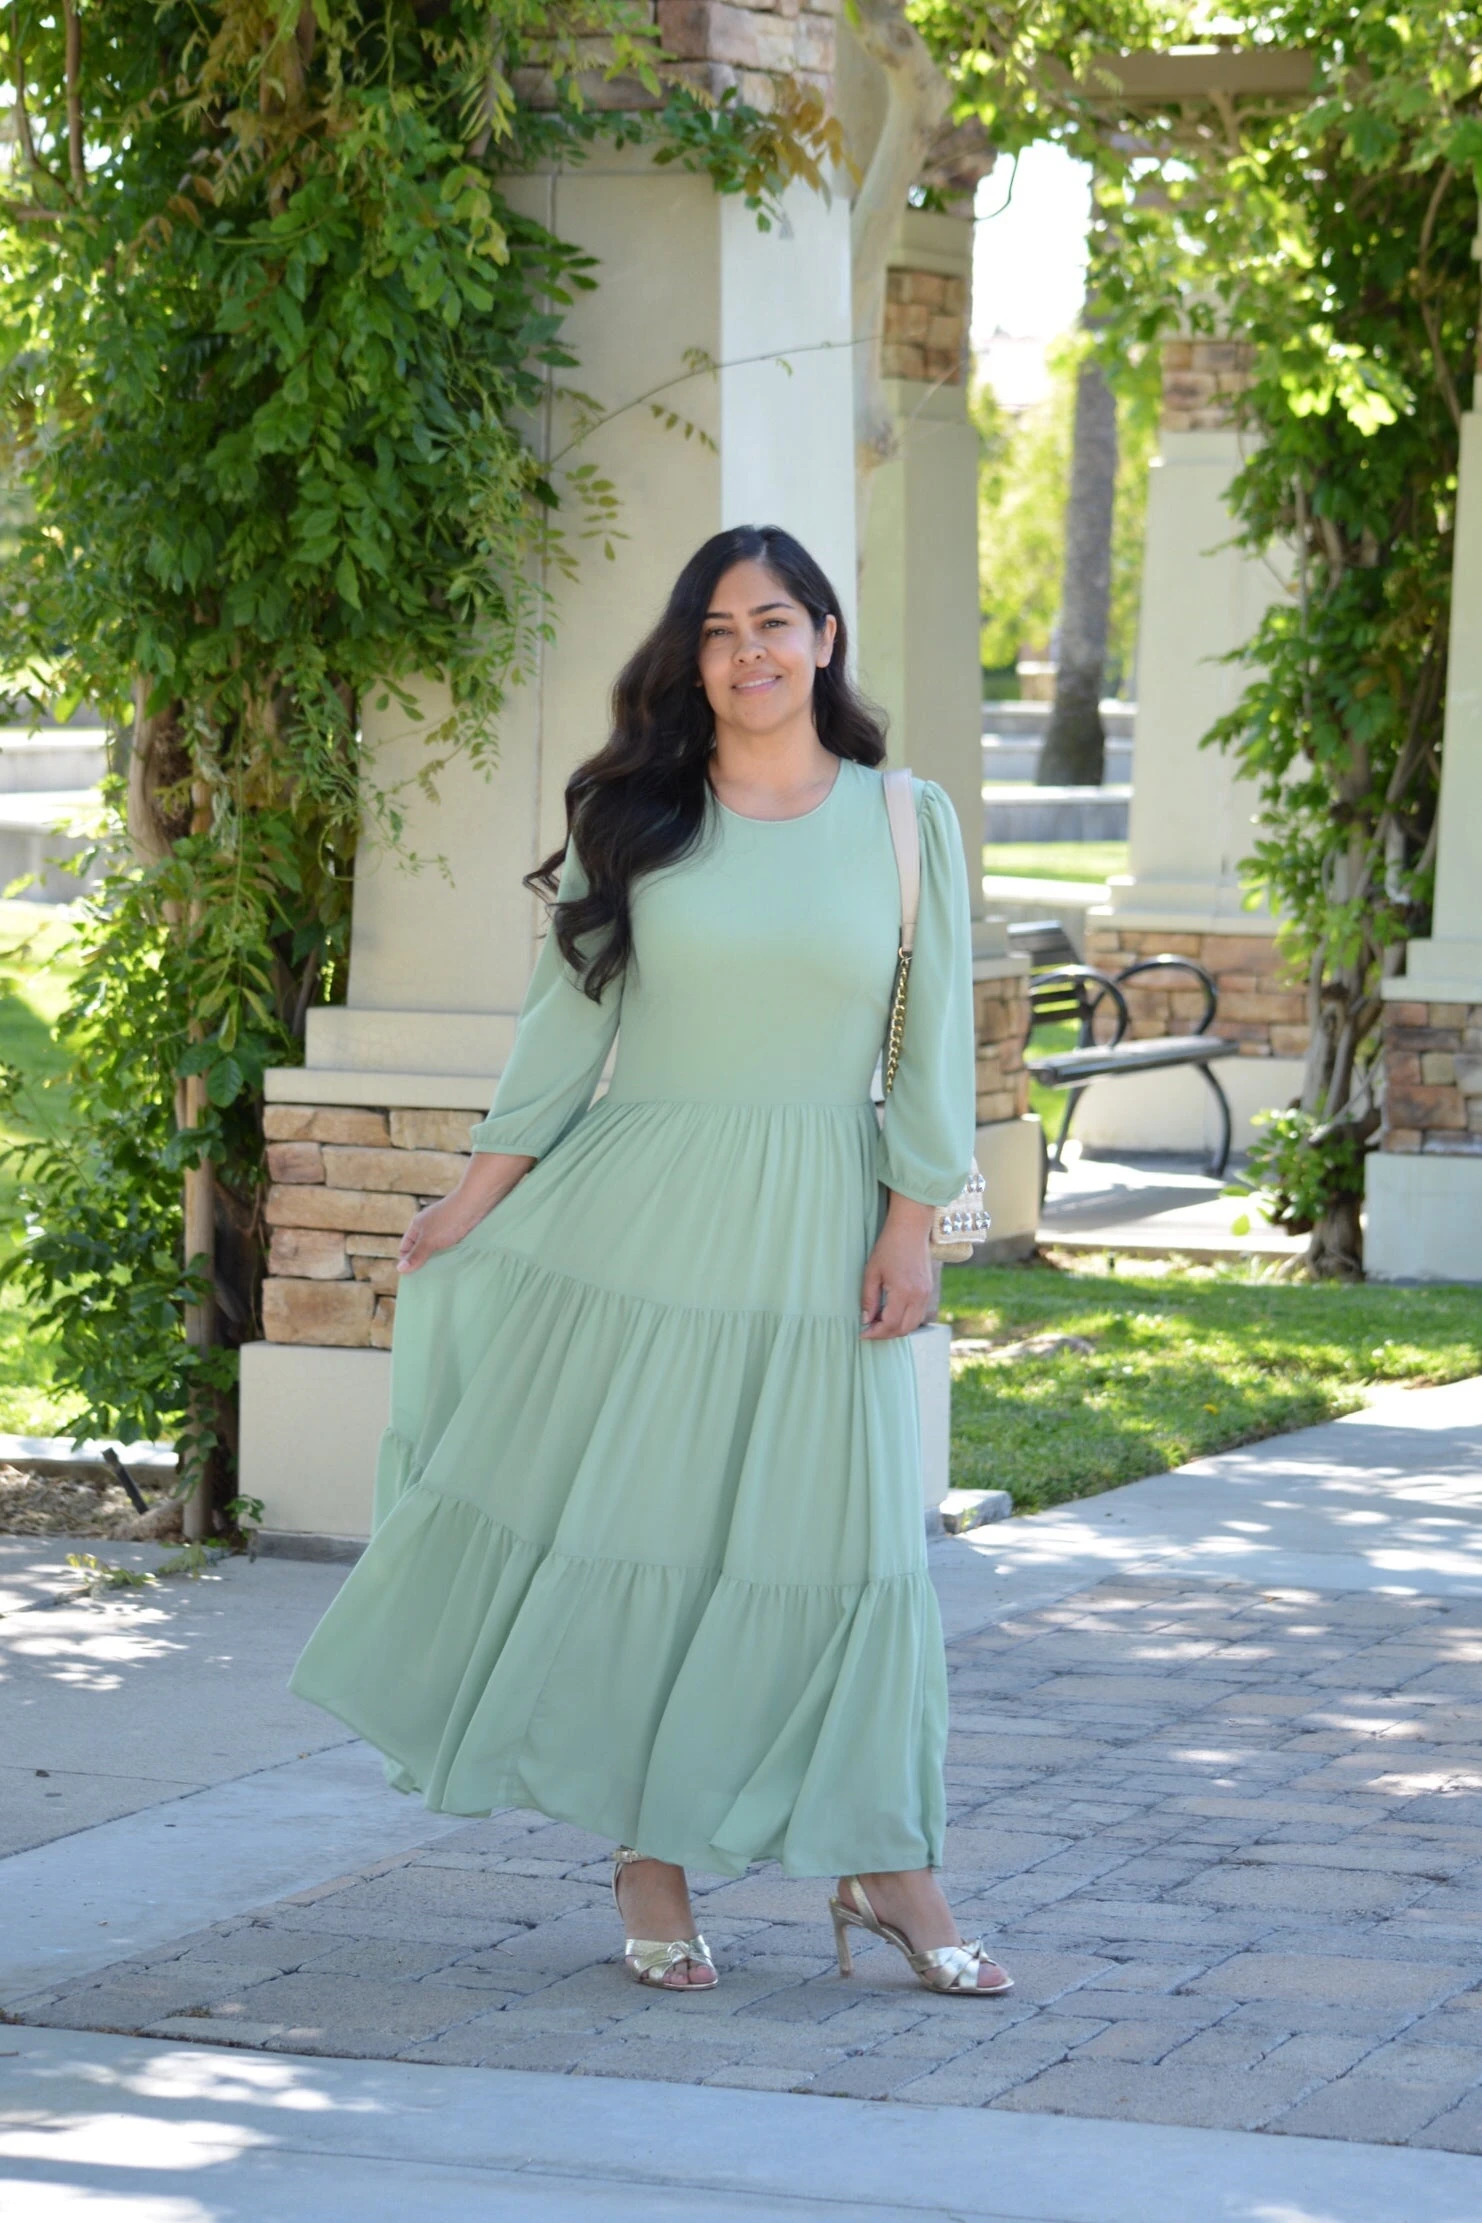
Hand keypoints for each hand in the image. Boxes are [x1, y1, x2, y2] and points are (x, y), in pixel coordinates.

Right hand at [397, 1194, 481, 1273]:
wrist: (474, 1204)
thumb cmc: (448, 1221)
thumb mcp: (429, 1241)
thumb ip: (416, 1256)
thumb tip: (400, 1269)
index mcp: (416, 1227)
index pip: (405, 1248)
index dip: (407, 1261)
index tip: (413, 1277)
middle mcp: (427, 1227)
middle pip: (420, 1250)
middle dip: (422, 1263)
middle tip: (426, 1279)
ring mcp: (442, 1230)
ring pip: (435, 1249)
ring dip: (437, 1260)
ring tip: (439, 1275)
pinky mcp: (456, 1232)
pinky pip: (448, 1247)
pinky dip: (448, 1255)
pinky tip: (452, 1264)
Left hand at [861, 1195, 934, 1340]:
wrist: (911, 1229)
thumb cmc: (889, 1247)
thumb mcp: (872, 1272)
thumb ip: (868, 1298)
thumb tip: (866, 1319)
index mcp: (903, 1292)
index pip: (890, 1324)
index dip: (875, 1333)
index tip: (862, 1333)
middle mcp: (918, 1297)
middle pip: (903, 1329)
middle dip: (885, 1334)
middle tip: (869, 1330)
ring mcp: (926, 1294)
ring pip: (913, 1324)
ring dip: (896, 1328)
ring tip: (879, 1322)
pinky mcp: (928, 1290)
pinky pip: (918, 1314)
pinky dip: (906, 1320)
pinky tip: (892, 1313)